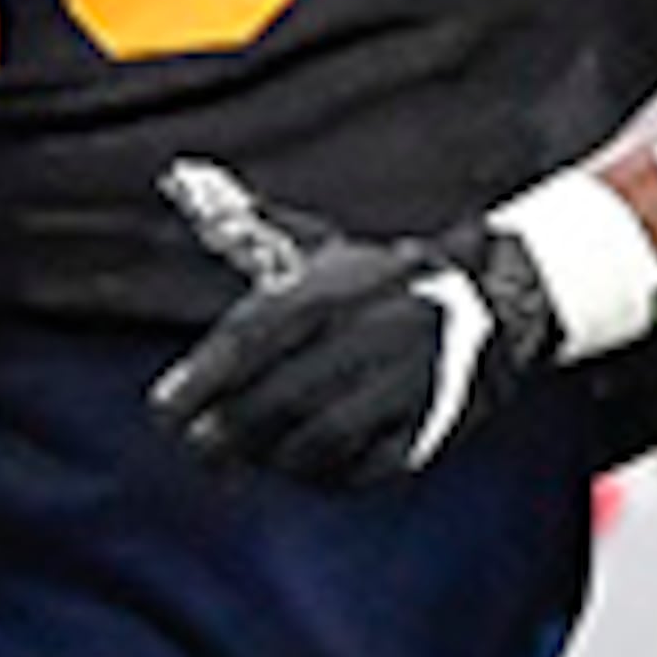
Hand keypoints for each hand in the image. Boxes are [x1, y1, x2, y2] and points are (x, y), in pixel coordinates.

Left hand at [153, 158, 568, 479]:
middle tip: (203, 450)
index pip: (246, 347)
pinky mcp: (422, 433)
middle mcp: (363, 340)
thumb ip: (249, 230)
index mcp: (328, 294)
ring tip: (253, 457)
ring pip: (312, 446)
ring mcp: (397, 390)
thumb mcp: (320, 249)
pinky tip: (302, 466)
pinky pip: (356, 471)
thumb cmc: (377, 281)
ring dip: (270, 460)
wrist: (492, 305)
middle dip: (225, 437)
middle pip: (271, 406)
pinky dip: (320, 477)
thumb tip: (183, 179)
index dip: (197, 387)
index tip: (164, 414)